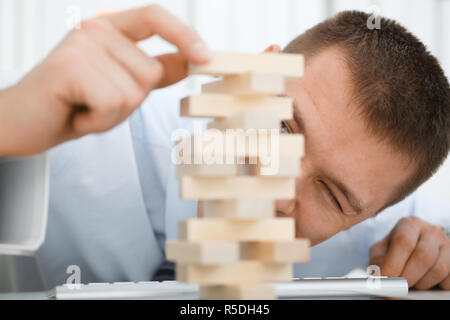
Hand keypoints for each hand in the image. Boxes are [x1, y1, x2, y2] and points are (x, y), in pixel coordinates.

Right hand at [0, 4, 210, 155]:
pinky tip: (77, 115)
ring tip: (85, 108)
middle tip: (97, 104)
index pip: (155, 17)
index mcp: (110, 29)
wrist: (24, 123)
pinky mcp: (69, 65)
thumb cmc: (75, 104)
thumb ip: (155, 70)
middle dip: (130, 103)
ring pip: (134, 92)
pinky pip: (114, 103)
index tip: (206, 57)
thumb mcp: (121, 85)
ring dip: (113, 114)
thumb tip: (192, 60)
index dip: (184, 35)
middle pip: (150, 73)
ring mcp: (81, 44)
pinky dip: (100, 121)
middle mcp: (96, 29)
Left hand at [369, 216, 449, 289]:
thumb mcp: (381, 252)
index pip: (403, 242)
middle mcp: (431, 231)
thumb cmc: (394, 252)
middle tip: (398, 287)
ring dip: (422, 283)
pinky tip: (425, 282)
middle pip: (423, 256)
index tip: (386, 280)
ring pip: (438, 269)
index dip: (394, 264)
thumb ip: (377, 262)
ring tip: (411, 284)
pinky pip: (449, 279)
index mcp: (409, 225)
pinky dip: (436, 286)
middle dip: (408, 276)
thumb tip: (378, 278)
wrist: (414, 253)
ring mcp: (447, 244)